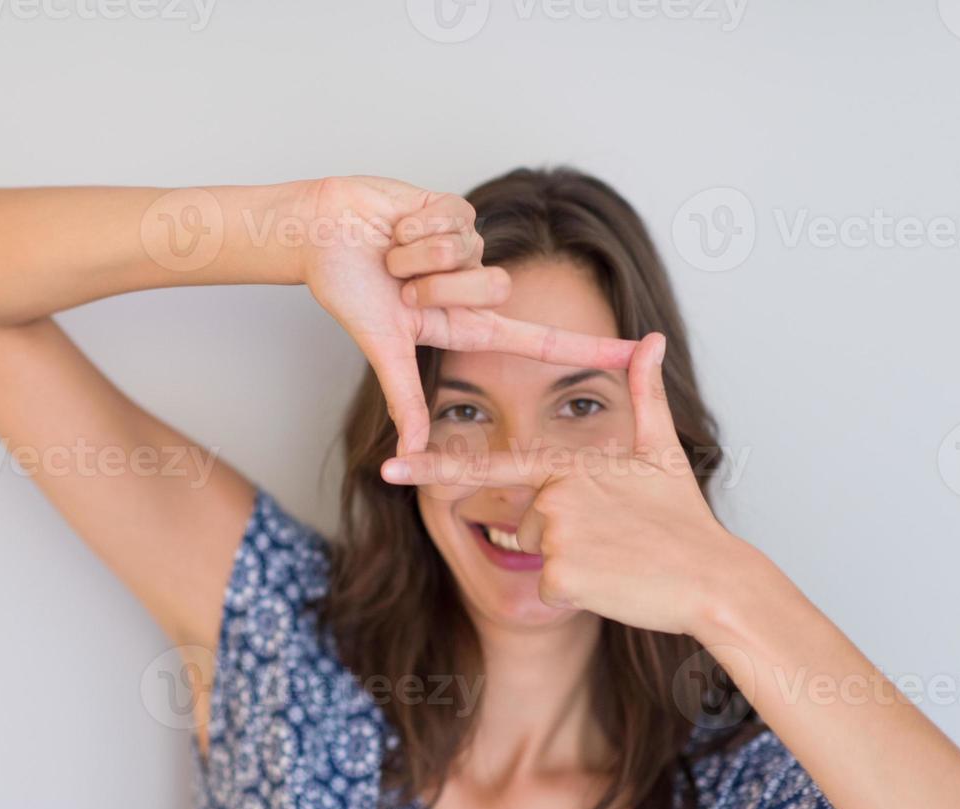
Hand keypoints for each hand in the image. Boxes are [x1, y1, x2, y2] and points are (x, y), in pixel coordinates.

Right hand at [298, 176, 638, 454]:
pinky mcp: (455, 208)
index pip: (538, 341)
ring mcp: (466, 248)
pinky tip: (396, 224)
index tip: (639, 354)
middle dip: (436, 285)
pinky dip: (417, 224)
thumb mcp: (381, 345)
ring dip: (420, 254)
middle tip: (398, 282)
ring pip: (471, 252)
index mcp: (461, 323)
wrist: (319, 231)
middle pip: (493, 289)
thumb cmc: (345, 287)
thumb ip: (404, 396)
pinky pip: (456, 217)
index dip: (589, 348)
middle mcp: (470, 287)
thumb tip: (411, 449)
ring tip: (391, 253)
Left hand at [379, 333, 751, 635]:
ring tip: (615, 558)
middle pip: (522, 523)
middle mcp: (553, 494)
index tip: (385, 469)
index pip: (490, 467)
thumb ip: (644, 395)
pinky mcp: (561, 575)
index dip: (432, 469)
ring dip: (570, 564)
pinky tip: (612, 583)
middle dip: (558, 537)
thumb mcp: (661, 451)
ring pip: (536, 555)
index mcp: (565, 464)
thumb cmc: (683, 520)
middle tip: (612, 539)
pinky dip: (577, 594)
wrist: (712, 579)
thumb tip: (650, 338)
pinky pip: (549, 590)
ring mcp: (555, 535)